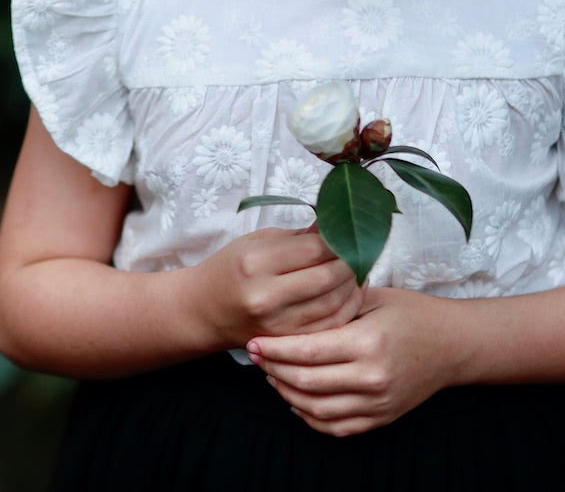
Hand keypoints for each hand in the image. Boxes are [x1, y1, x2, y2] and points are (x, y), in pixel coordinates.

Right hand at [190, 227, 363, 348]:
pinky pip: (328, 327)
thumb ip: (300, 236)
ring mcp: (276, 324)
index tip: (351, 231)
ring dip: (353, 285)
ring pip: (333, 304)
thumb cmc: (232, 267)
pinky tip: (351, 293)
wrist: (203, 310)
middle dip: (351, 262)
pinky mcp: (285, 342)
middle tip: (361, 250)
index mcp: (257, 263)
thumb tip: (338, 222)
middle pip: (327, 278)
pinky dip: (347, 309)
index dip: (340, 240)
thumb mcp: (259, 241)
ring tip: (358, 269)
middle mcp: (266, 296)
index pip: (314, 249)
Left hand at [247, 287, 455, 436]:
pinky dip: (310, 417)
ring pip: (317, 409)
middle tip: (255, 358)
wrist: (453, 344)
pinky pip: (336, 426)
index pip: (309, 351)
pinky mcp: (381, 418)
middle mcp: (372, 376)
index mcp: (368, 341)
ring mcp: (377, 402)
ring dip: (287, 394)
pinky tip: (296, 401)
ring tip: (271, 376)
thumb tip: (295, 300)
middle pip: (307, 382)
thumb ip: (337, 303)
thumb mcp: (375, 298)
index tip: (253, 342)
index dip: (275, 350)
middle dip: (273, 370)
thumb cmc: (413, 313)